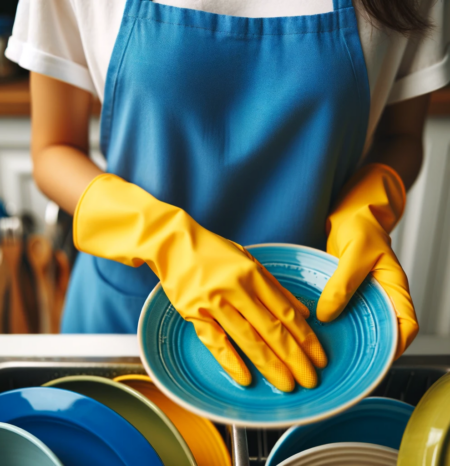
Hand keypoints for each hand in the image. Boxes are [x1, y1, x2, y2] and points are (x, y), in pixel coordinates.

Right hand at [74, 174, 326, 390]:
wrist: (174, 243)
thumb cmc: (215, 252)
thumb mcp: (250, 261)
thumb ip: (276, 287)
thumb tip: (303, 313)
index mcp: (253, 275)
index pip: (285, 312)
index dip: (306, 337)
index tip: (319, 356)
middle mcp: (236, 289)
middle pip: (271, 329)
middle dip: (294, 358)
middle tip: (311, 380)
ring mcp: (213, 302)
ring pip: (247, 338)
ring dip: (270, 364)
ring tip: (287, 384)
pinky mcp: (193, 312)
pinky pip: (214, 340)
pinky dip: (230, 360)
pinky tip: (246, 378)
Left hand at [316, 164, 418, 357]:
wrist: (349, 216)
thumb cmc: (361, 227)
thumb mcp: (355, 253)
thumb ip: (343, 283)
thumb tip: (327, 314)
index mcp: (394, 287)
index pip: (407, 324)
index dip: (398, 345)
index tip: (378, 358)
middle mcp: (382, 296)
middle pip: (384, 331)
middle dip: (370, 349)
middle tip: (347, 363)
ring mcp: (364, 296)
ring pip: (363, 324)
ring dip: (350, 337)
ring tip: (330, 351)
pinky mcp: (347, 293)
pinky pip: (345, 313)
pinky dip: (335, 323)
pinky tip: (318, 330)